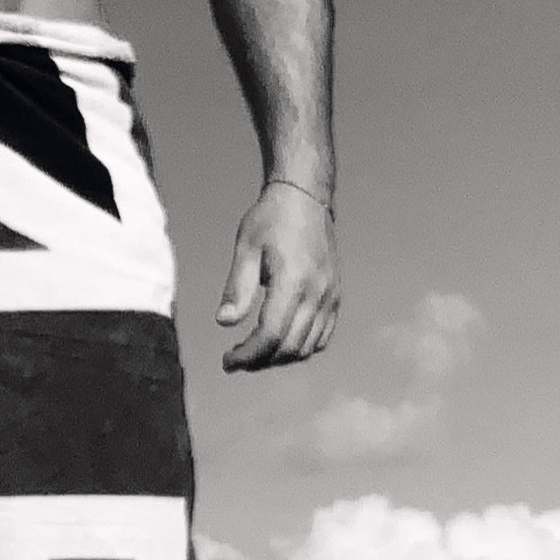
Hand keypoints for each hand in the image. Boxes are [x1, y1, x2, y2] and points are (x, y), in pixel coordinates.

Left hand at [215, 181, 339, 369]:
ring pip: (307, 347)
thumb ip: (237, 288)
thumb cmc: (270, 220)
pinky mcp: (335, 296)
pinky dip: (300, 348)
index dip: (248, 355)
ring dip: (279, 358)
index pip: (271, 334)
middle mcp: (318, 292)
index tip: (228, 361)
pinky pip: (321, 336)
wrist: (305, 198)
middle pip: (289, 347)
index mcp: (293, 280)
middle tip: (235, 359)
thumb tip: (224, 322)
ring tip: (253, 353)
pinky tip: (278, 342)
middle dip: (259, 360)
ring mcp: (330, 296)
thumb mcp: (246, 248)